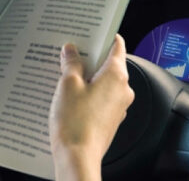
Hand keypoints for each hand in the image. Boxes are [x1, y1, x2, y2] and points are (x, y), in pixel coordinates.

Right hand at [49, 35, 134, 180]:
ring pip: (105, 83)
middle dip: (91, 58)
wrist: (78, 157)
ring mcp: (119, 106)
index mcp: (116, 75)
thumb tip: (72, 51)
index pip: (117, 46)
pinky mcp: (111, 119)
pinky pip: (102, 99)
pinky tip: (71, 97)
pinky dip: (90, 94)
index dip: (104, 36)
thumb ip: (71, 63)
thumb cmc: (75, 122)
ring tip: (66, 76)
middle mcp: (123, 89)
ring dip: (88, 77)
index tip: (92, 31)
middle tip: (71, 54)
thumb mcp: (68, 85)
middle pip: (110, 64)